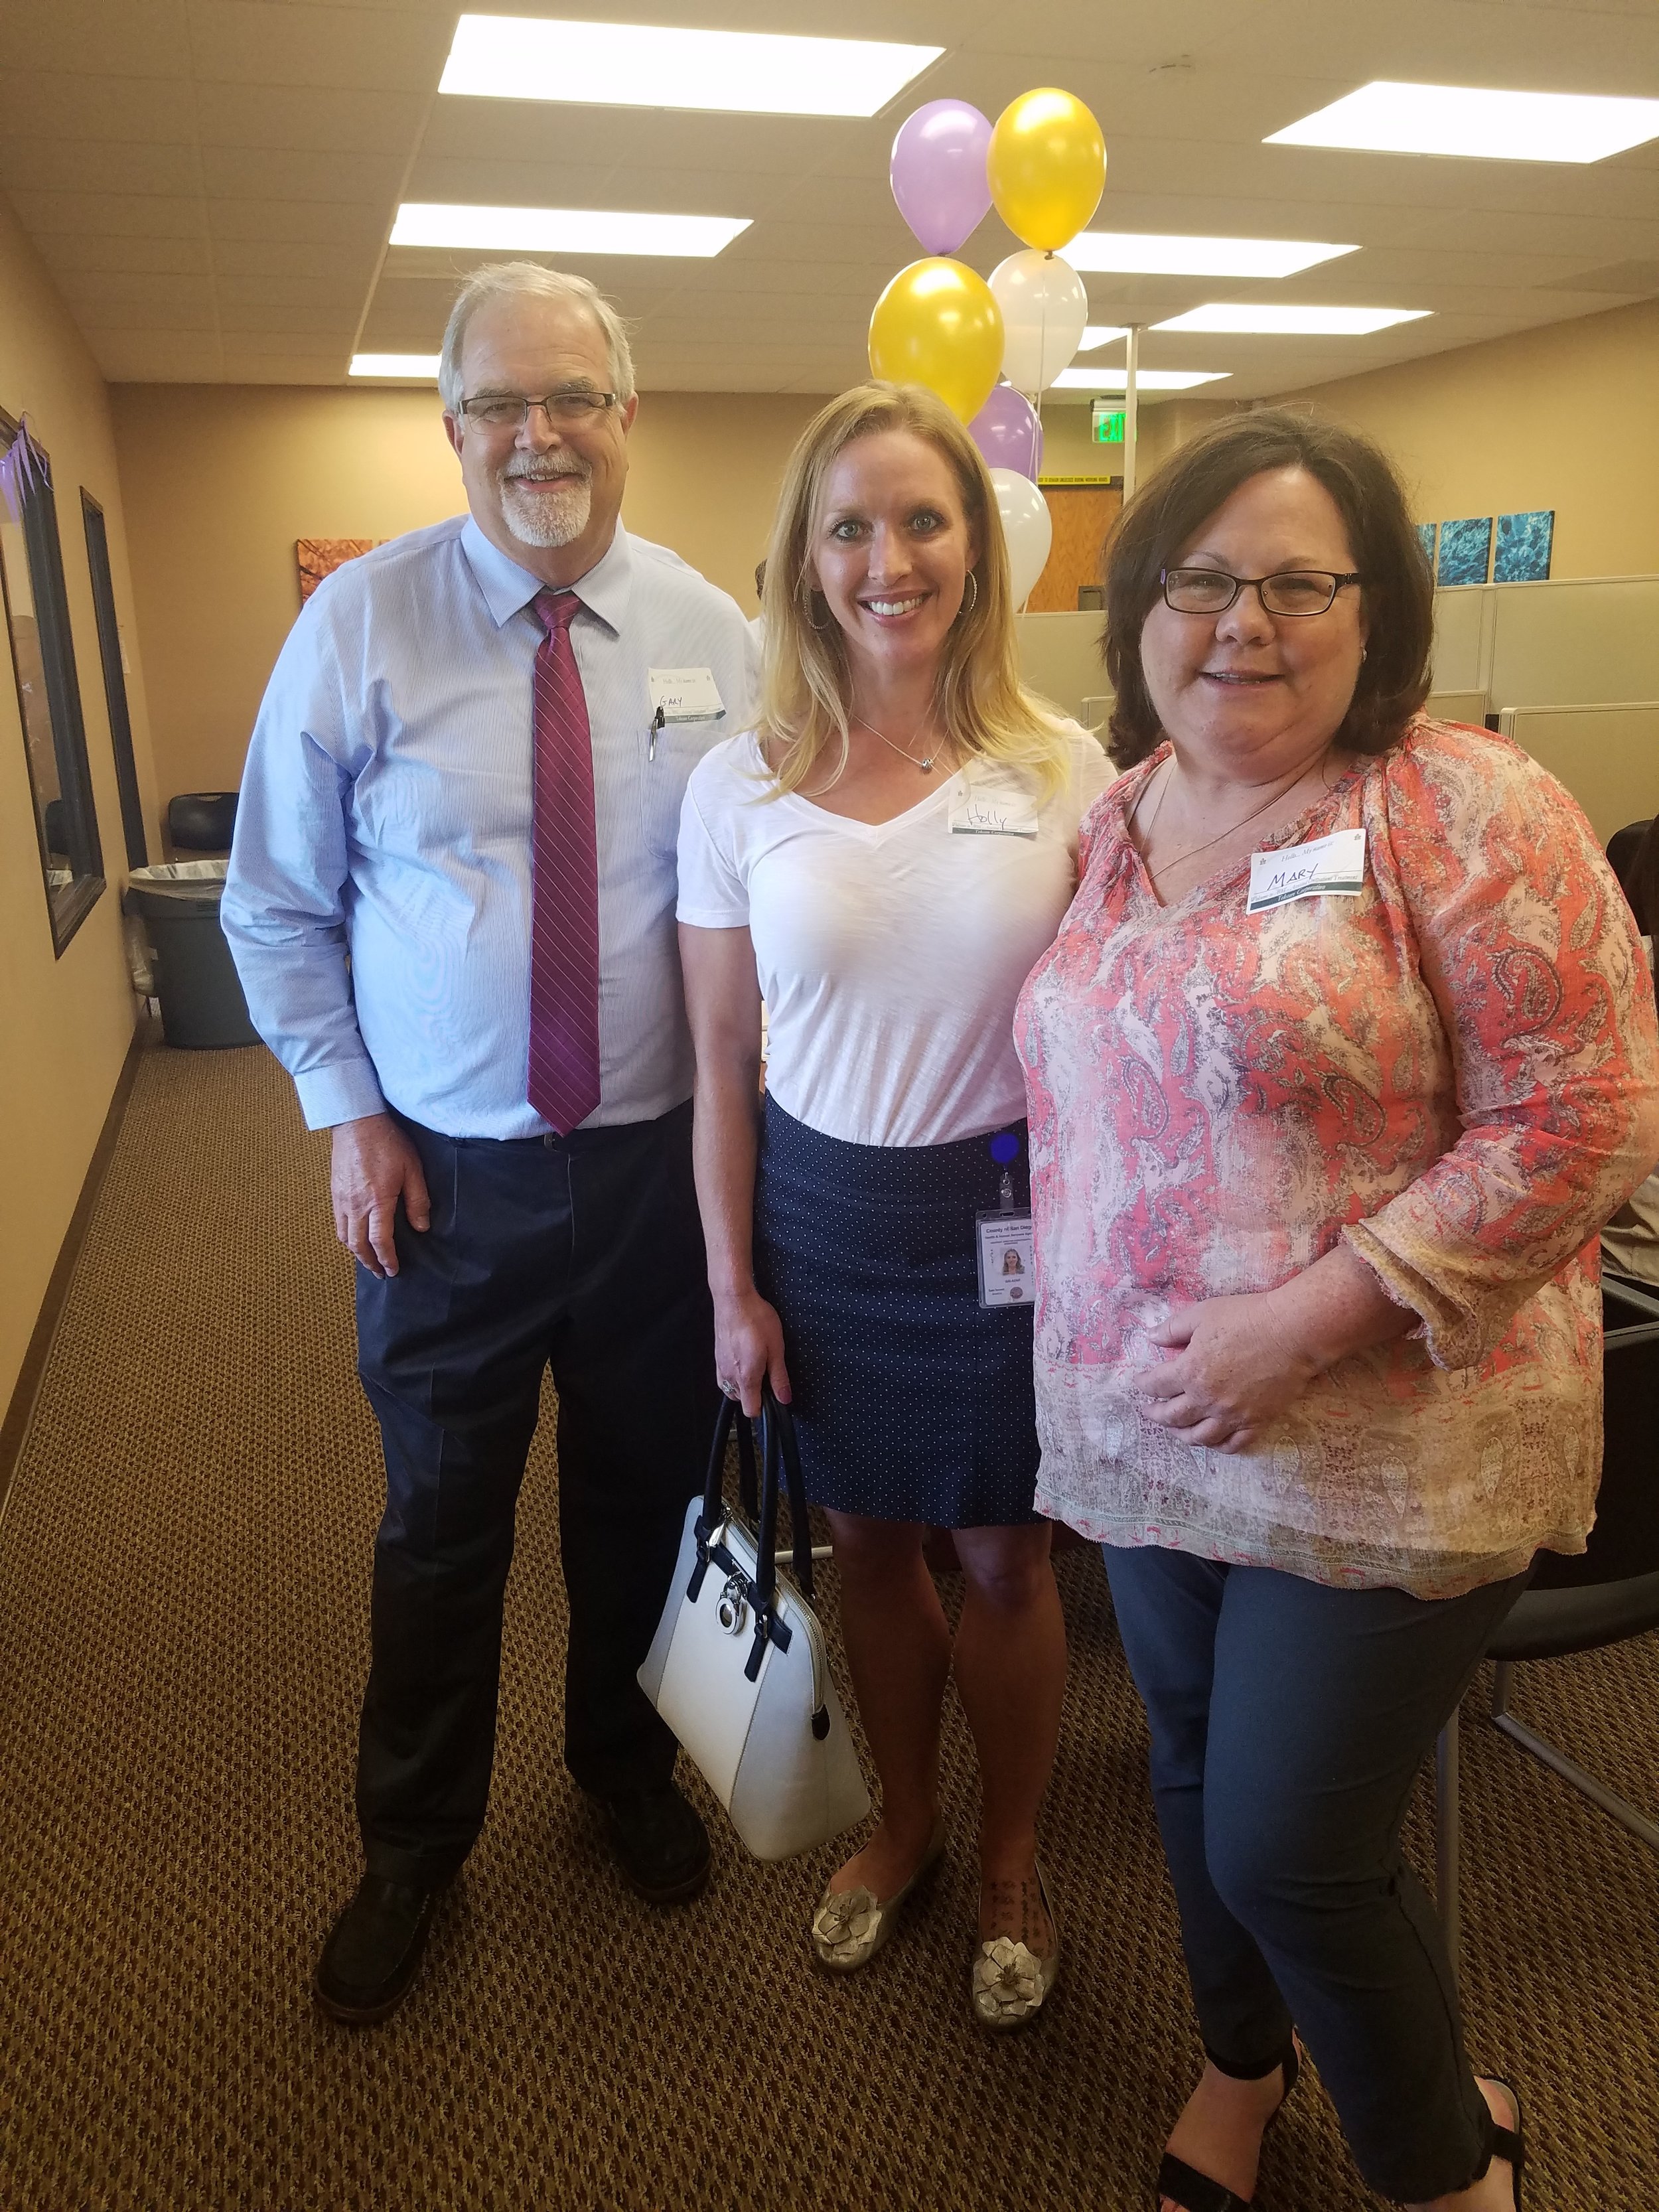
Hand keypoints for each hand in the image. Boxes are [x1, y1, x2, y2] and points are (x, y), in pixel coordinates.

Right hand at [330, 1112, 430, 1277]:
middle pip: (358, 1245)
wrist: (357, 1122)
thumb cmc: (388, 1143)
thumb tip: (421, 1227)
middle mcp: (354, 1205)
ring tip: (368, 1260)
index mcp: (376, 1201)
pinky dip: (346, 1237)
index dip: (387, 1259)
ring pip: (344, 1236)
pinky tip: (355, 1238)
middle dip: (370, 1262)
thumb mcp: (412, 1170)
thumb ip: (418, 1201)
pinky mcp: (334, 1192)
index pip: (380, 1241)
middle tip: (380, 1273)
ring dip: (356, 1253)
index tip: (393, 1270)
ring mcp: (341, 1199)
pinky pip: (337, 1223)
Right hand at [713, 1287, 790, 1419]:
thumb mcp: (776, 1349)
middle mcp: (730, 1376)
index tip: (773, 1396)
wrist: (734, 1300)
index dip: (764, 1407)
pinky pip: (725, 1377)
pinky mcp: (717, 1358)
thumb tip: (784, 1398)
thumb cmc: (756, 1320)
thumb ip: (779, 1377)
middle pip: (742, 1400)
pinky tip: (744, 1358)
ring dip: (745, 1383)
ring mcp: (721, 1367)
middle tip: (767, 1372)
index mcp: (746, 1377)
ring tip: (756, 1362)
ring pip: (733, 1388)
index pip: (751, 1410)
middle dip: (755, 1393)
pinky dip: (735, 1374)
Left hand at [1127, 1290, 1321, 1454]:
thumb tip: (1150, 1337)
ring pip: (1199, 1437)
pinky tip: (1213, 1442)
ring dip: (1182, 1435)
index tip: (1138, 1384)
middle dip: (1155, 1415)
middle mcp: (1206, 1399)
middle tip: (1149, 1412)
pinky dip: (1218, 1446)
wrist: (1293, 1333)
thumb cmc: (1246, 1317)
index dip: (1143, 1385)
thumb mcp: (1202, 1314)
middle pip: (1172, 1417)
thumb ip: (1172, 1329)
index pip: (1156, 1385)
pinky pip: (1233, 1444)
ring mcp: (1232, 1415)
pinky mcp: (1256, 1422)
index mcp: (1189, 1372)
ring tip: (1176, 1431)